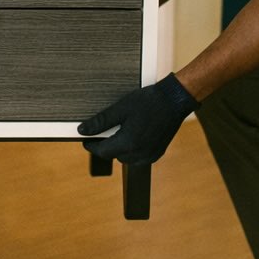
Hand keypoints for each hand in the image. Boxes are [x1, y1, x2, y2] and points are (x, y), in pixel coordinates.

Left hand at [77, 73, 198, 164]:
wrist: (175, 100)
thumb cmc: (149, 102)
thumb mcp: (120, 109)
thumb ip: (100, 122)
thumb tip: (83, 130)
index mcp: (129, 143)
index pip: (102, 152)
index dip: (91, 146)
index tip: (86, 139)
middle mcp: (140, 153)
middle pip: (114, 155)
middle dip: (107, 145)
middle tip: (103, 132)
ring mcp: (150, 155)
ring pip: (126, 158)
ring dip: (120, 148)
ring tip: (119, 132)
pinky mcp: (157, 153)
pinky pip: (139, 157)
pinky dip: (132, 149)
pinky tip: (133, 135)